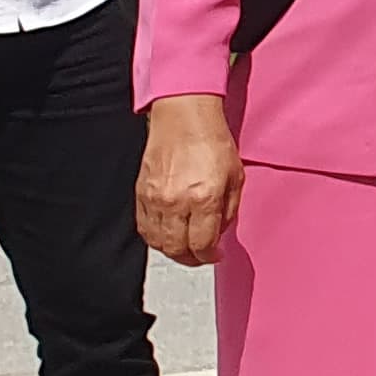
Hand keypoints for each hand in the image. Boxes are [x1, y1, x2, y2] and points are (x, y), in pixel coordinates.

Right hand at [136, 94, 241, 266]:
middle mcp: (176, 202)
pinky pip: (144, 228)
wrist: (184, 117)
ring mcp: (155, 199)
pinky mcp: (140, 194)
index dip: (210, 256)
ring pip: (158, 242)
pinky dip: (155, 238)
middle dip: (191, 258)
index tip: (215, 255)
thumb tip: (220, 233)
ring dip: (172, 251)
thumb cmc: (212, 141)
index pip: (203, 243)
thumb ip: (229, 209)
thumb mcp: (236, 177)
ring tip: (185, 248)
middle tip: (200, 256)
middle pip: (177, 248)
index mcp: (204, 198)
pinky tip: (166, 235)